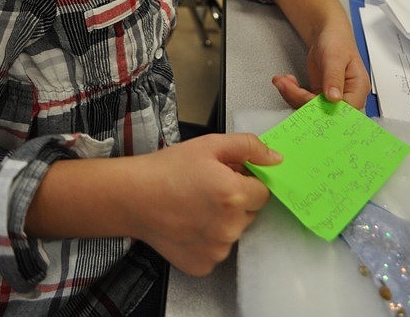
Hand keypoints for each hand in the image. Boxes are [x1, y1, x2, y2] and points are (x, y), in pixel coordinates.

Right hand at [131, 133, 281, 275]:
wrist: (133, 197)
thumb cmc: (167, 169)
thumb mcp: (209, 145)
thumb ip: (248, 147)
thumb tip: (276, 159)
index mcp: (234, 195)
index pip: (262, 191)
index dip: (246, 180)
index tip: (227, 176)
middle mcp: (230, 226)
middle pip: (249, 212)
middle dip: (235, 200)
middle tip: (207, 188)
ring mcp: (217, 249)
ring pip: (234, 231)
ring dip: (223, 220)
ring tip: (194, 205)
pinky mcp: (204, 264)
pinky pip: (217, 249)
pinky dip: (208, 238)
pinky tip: (189, 223)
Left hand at [272, 28, 369, 110]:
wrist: (328, 35)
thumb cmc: (337, 41)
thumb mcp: (335, 57)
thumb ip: (334, 77)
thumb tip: (334, 98)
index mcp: (358, 89)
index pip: (343, 110)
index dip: (324, 109)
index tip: (304, 99)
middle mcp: (346, 97)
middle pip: (324, 112)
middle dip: (301, 99)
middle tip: (285, 86)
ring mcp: (331, 98)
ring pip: (310, 108)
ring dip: (292, 95)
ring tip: (281, 81)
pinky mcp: (319, 96)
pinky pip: (304, 101)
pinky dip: (292, 92)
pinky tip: (286, 81)